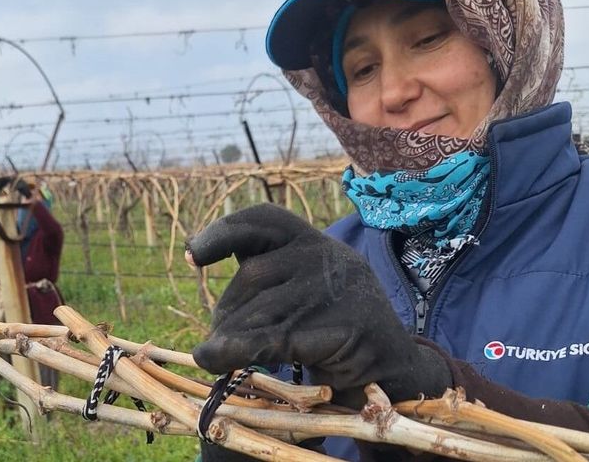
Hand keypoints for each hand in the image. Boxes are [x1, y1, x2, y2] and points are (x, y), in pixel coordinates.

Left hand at [187, 203, 449, 407]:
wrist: (394, 368)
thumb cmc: (335, 327)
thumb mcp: (303, 291)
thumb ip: (265, 277)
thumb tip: (197, 264)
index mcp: (313, 242)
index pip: (265, 220)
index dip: (225, 231)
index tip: (194, 254)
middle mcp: (326, 257)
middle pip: (253, 275)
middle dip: (227, 310)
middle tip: (217, 337)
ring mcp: (336, 290)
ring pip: (260, 310)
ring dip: (228, 336)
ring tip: (212, 355)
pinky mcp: (343, 327)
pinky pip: (274, 338)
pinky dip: (235, 350)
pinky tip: (213, 359)